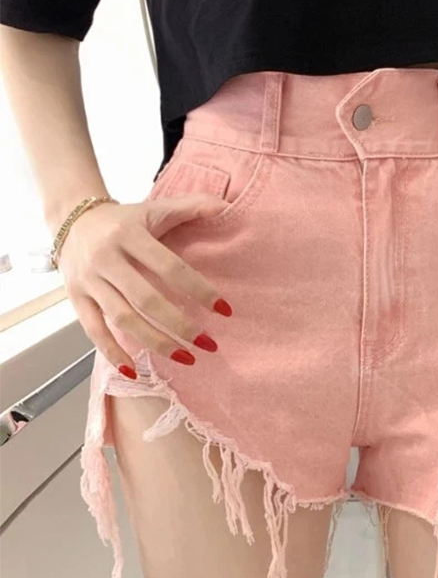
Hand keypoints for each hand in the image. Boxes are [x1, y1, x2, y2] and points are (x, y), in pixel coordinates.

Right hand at [56, 192, 231, 379]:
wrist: (72, 217)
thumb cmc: (125, 219)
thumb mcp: (156, 208)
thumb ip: (192, 206)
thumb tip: (227, 206)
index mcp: (129, 235)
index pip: (170, 267)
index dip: (199, 290)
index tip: (225, 310)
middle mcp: (106, 259)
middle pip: (146, 299)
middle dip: (180, 325)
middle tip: (209, 344)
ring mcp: (89, 280)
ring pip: (123, 319)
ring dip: (155, 343)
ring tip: (186, 358)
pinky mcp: (76, 298)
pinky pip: (93, 331)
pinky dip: (113, 354)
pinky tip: (136, 371)